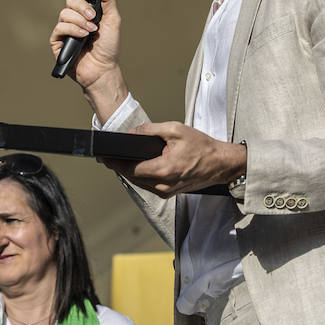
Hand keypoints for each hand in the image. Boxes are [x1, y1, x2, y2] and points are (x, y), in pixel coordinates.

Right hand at [50, 0, 128, 110]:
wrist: (103, 69)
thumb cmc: (108, 47)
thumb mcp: (113, 20)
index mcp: (87, 11)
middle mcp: (75, 18)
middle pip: (71, 0)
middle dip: (83, 7)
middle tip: (93, 18)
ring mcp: (65, 29)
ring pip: (64, 13)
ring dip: (79, 20)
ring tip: (90, 31)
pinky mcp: (58, 41)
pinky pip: (60, 27)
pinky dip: (72, 29)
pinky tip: (82, 36)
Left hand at [103, 122, 244, 197]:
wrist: (221, 164)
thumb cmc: (202, 146)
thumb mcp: (175, 130)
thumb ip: (150, 130)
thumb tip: (131, 133)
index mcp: (163, 170)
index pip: (130, 169)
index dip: (114, 162)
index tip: (103, 157)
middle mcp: (162, 186)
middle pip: (132, 177)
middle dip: (119, 166)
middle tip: (107, 156)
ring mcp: (166, 192)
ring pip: (139, 183)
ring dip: (129, 172)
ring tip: (118, 160)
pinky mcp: (169, 193)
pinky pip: (148, 186)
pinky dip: (141, 176)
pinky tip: (137, 166)